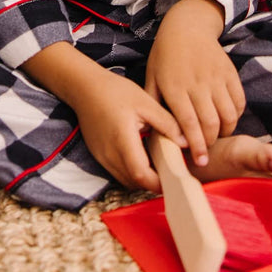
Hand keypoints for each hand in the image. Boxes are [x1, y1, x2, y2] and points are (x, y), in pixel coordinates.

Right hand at [73, 67, 186, 192]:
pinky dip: (132, 171)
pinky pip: (117, 172)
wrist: (85, 88)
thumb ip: (167, 124)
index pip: (140, 174)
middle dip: (153, 183)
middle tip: (171, 173)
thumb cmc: (116, 92)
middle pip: (133, 182)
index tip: (174, 179)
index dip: (157, 183)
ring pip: (125, 179)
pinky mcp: (99, 155)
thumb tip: (187, 142)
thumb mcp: (146, 103)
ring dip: (142, 178)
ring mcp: (102, 157)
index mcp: (123, 140)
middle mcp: (109, 154)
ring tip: (159, 165)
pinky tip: (143, 157)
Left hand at [146, 0, 244, 167]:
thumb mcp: (152, 79)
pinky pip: (239, 101)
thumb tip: (154, 134)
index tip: (199, 161)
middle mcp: (197, 84)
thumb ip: (155, 106)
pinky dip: (236, 115)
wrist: (187, 27)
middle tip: (207, 154)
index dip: (196, 145)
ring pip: (228, 114)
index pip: (189, 124)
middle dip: (210, 144)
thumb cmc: (165, 57)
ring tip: (217, 137)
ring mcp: (216, 77)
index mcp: (175, 88)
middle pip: (211, 123)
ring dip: (225, 131)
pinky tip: (227, 120)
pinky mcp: (230, 73)